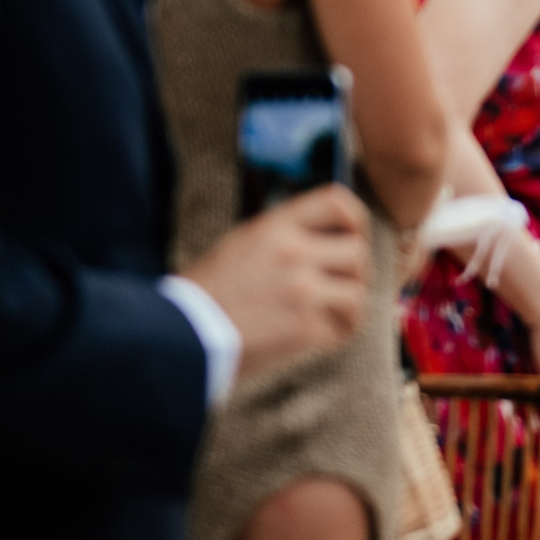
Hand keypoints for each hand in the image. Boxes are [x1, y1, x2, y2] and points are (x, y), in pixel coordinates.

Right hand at [181, 185, 370, 379]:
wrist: (181, 337)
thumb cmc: (206, 294)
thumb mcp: (241, 243)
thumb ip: (284, 235)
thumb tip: (325, 236)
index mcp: (275, 226)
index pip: (337, 202)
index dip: (355, 220)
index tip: (352, 236)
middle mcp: (294, 252)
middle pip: (358, 250)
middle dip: (354, 271)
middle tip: (340, 286)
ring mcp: (303, 290)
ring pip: (357, 291)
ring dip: (348, 306)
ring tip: (329, 315)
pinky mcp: (305, 328)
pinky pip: (343, 327)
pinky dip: (335, 333)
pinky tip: (317, 336)